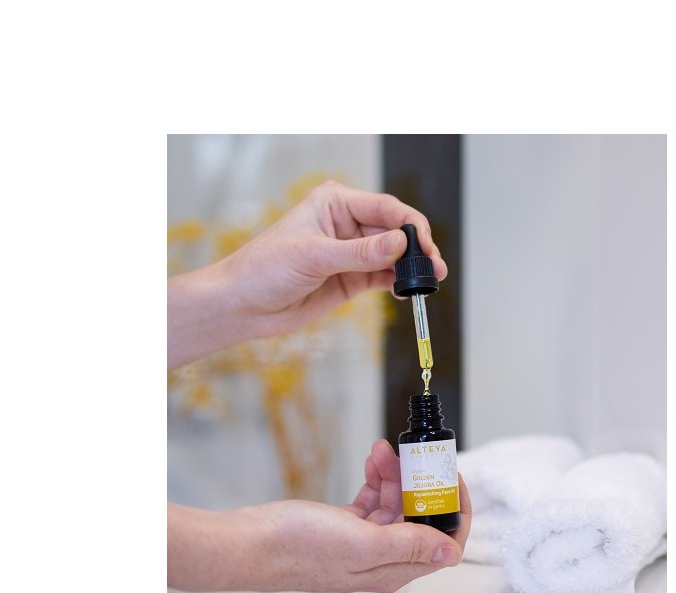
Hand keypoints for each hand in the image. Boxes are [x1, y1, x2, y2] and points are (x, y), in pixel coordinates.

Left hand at [168, 181, 444, 369]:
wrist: (242, 305)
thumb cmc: (263, 269)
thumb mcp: (313, 257)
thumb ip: (360, 252)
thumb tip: (400, 242)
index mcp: (335, 203)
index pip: (385, 207)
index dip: (410, 226)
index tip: (424, 246)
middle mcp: (346, 223)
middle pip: (395, 231)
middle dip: (416, 249)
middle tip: (434, 268)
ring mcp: (350, 252)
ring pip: (393, 256)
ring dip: (412, 268)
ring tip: (430, 282)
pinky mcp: (351, 278)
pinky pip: (384, 277)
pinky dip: (399, 283)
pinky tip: (409, 291)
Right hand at [168, 440, 471, 592]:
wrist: (250, 543)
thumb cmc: (298, 547)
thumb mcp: (361, 543)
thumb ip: (409, 545)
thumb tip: (452, 552)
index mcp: (393, 570)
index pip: (444, 544)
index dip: (454, 511)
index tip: (450, 478)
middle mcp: (382, 560)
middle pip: (421, 520)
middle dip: (421, 485)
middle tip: (415, 455)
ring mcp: (363, 544)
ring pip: (395, 506)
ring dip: (394, 476)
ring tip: (382, 450)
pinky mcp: (344, 528)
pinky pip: (372, 502)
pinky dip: (375, 480)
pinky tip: (371, 461)